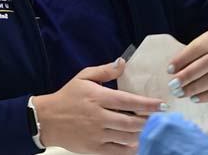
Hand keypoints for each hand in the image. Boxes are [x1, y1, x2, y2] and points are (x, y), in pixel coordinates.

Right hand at [33, 59, 165, 154]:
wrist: (45, 120)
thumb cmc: (67, 97)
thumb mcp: (82, 78)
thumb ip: (104, 70)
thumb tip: (123, 62)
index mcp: (97, 98)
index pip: (128, 102)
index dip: (148, 104)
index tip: (162, 105)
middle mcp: (98, 117)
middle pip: (132, 122)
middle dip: (149, 121)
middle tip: (159, 119)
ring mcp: (97, 134)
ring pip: (128, 137)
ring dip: (142, 134)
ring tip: (150, 129)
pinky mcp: (94, 148)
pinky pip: (119, 151)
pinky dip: (131, 148)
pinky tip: (137, 142)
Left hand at [169, 21, 207, 102]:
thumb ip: (206, 45)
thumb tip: (180, 65)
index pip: (200, 45)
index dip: (183, 58)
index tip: (170, 69)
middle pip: (207, 63)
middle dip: (187, 76)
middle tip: (173, 85)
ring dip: (196, 88)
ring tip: (182, 93)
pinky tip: (197, 97)